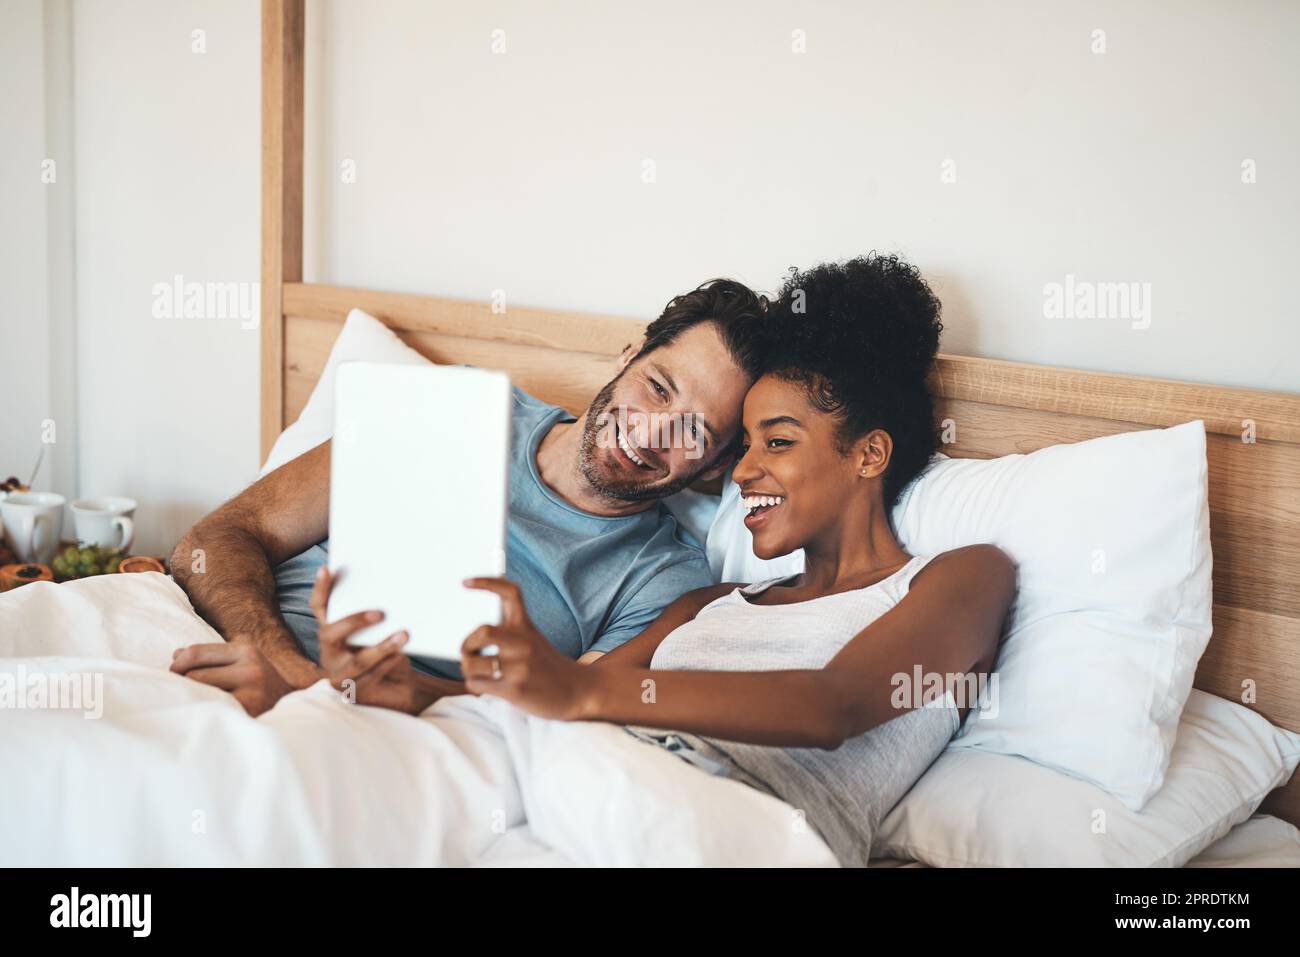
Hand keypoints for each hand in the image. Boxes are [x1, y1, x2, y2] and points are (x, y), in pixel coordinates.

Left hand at [170, 641, 295, 716]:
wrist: (293, 711)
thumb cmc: (258, 687)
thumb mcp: (242, 663)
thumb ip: (211, 658)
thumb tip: (177, 654)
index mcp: (247, 650)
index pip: (195, 653)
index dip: (177, 666)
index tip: (173, 677)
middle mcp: (251, 668)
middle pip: (193, 675)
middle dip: (183, 685)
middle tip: (184, 695)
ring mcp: (252, 691)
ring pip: (201, 694)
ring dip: (194, 700)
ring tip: (198, 706)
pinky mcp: (249, 712)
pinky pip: (212, 711)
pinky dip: (205, 714)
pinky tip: (209, 717)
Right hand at [311, 564, 419, 712]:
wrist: (399, 690)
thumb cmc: (387, 652)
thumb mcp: (381, 631)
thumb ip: (379, 616)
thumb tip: (395, 590)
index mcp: (332, 632)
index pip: (320, 608)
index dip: (321, 589)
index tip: (327, 568)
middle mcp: (330, 653)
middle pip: (331, 634)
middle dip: (354, 621)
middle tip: (380, 613)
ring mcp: (339, 675)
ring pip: (357, 661)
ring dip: (381, 647)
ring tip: (404, 635)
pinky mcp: (355, 693)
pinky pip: (372, 678)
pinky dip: (387, 664)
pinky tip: (401, 654)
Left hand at [460, 577, 593, 720]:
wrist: (577, 691)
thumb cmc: (547, 666)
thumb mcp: (533, 640)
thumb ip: (508, 633)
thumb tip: (469, 640)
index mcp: (526, 626)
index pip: (510, 592)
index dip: (486, 582)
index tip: (465, 582)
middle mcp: (523, 643)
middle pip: (482, 631)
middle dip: (466, 644)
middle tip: (468, 652)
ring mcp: (519, 666)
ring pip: (471, 663)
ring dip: (468, 670)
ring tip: (477, 674)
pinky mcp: (514, 689)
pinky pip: (476, 684)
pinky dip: (475, 685)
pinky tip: (486, 686)